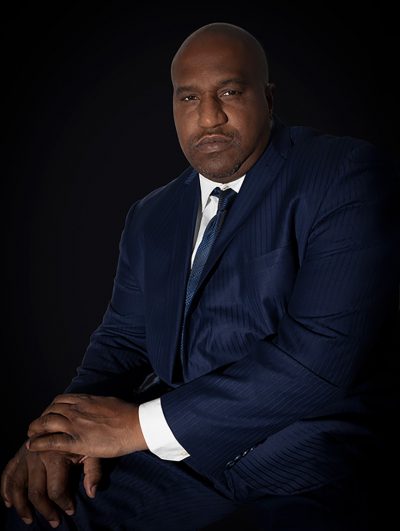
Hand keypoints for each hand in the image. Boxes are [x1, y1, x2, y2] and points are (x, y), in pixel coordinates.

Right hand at [1, 444, 101, 526]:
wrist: (67, 418)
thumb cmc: (82, 437)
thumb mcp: (92, 450)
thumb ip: (94, 471)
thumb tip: (92, 493)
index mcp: (56, 455)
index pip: (56, 489)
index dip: (64, 503)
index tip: (71, 510)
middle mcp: (38, 455)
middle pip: (36, 492)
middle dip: (45, 510)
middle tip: (54, 521)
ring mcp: (26, 455)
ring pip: (18, 486)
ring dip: (21, 506)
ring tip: (28, 519)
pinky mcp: (19, 454)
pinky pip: (8, 473)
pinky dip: (5, 489)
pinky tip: (8, 502)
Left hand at [27, 394, 147, 457]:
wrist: (136, 424)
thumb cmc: (128, 414)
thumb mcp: (109, 402)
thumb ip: (98, 405)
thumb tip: (97, 407)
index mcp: (86, 399)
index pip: (60, 400)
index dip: (51, 407)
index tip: (49, 414)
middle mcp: (77, 409)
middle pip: (50, 410)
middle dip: (41, 418)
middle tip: (36, 426)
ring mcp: (76, 424)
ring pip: (47, 423)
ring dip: (35, 429)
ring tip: (30, 434)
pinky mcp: (77, 441)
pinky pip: (52, 441)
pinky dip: (39, 443)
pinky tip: (33, 446)